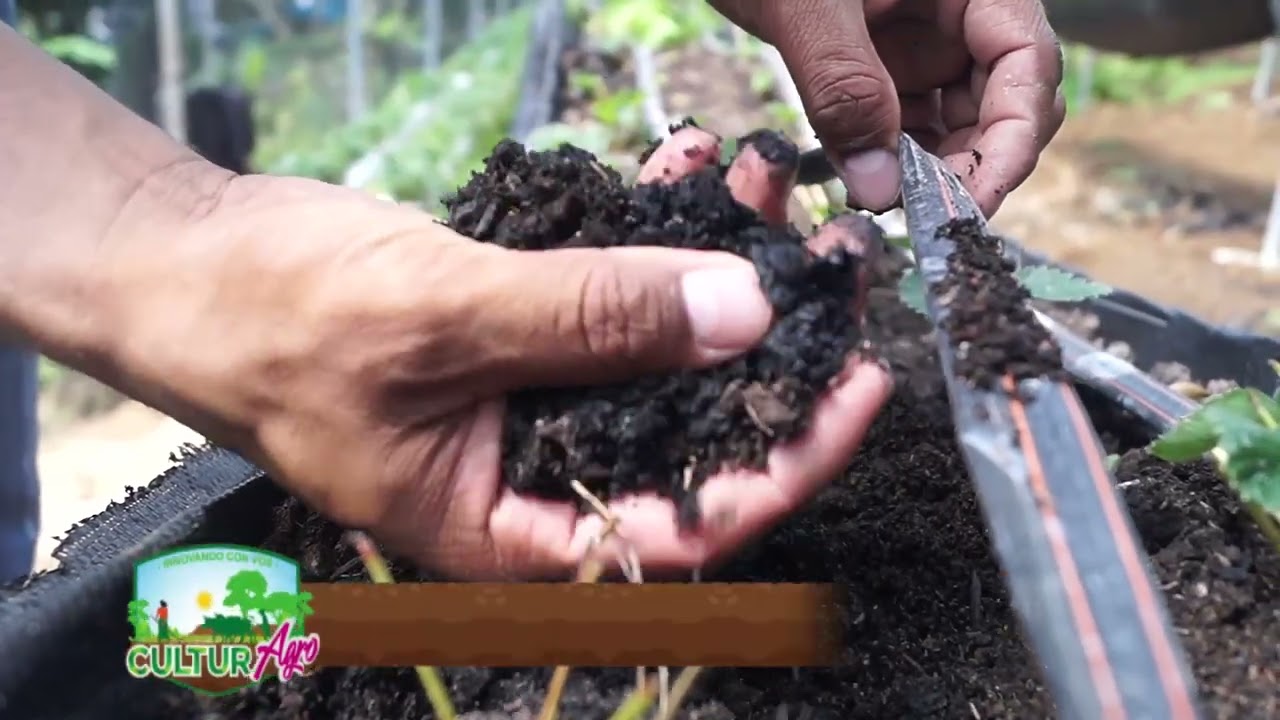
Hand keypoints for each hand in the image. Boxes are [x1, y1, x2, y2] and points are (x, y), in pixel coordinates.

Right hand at [109, 127, 891, 579]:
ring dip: (716, 270)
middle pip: (687, 430)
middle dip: (765, 348)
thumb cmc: (271, 320)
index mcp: (510, 527)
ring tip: (769, 193)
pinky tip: (689, 168)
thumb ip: (591, 322)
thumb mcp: (442, 322)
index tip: (858, 391)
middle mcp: (536, 471)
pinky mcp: (523, 328)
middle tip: (832, 270)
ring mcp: (531, 397)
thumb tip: (740, 314)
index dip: (782, 466)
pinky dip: (650, 232)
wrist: (185, 260)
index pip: (680, 529)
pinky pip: (610, 288)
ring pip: (656, 348)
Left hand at [710, 0, 1065, 216]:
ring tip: (885, 199)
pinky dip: (896, 160)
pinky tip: (867, 183)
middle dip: (975, 162)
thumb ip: (844, 87)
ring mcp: (926, 40)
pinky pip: (913, 124)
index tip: (973, 200)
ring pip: (962, 122)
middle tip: (922, 212)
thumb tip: (880, 188)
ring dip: (935, 170)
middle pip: (1006, 101)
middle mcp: (962, 11)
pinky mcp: (887, 66)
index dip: (1013, 138)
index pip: (1027, 61)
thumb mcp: (804, 7)